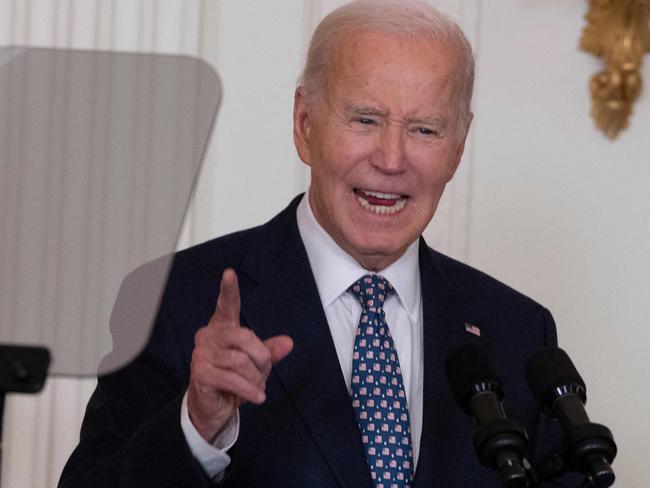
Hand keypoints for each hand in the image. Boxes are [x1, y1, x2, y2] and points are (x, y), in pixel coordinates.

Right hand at [187, 268, 292, 441]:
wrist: (212, 408)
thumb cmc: (232, 380)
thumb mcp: (255, 364)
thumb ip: (270, 351)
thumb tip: (288, 343)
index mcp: (222, 328)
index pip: (227, 306)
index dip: (229, 290)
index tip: (229, 274)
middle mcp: (209, 336)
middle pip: (246, 338)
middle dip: (262, 359)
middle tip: (263, 374)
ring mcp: (202, 353)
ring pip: (242, 361)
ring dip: (256, 379)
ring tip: (256, 387)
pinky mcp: (200, 372)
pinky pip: (233, 379)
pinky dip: (250, 390)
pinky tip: (256, 396)